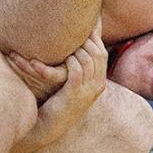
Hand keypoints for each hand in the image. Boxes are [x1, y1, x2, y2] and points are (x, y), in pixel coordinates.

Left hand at [11, 22, 108, 152]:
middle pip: (98, 54)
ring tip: (65, 41)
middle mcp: (97, 86)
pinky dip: (69, 61)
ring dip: (76, 48)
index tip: (82, 26)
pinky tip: (61, 57)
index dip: (93, 38)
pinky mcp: (74, 94)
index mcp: (99, 82)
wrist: (50, 126)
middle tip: (72, 30)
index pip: (102, 54)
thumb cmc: (59, 102)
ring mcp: (87, 91)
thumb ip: (78, 68)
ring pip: (88, 60)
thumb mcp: (73, 84)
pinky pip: (76, 71)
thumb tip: (75, 49)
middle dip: (85, 39)